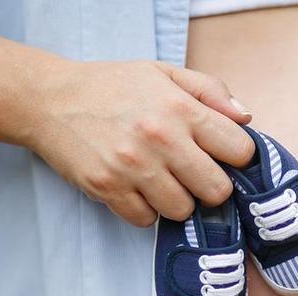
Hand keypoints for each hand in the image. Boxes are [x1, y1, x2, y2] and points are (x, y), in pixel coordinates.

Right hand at [0, 29, 253, 225]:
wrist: (51, 99)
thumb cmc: (113, 86)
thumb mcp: (165, 73)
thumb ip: (211, 91)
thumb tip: (246, 119)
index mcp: (181, 109)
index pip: (240, 151)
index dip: (236, 157)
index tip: (222, 156)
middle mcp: (161, 139)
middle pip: (217, 190)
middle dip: (211, 187)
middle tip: (194, 175)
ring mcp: (133, 167)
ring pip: (182, 210)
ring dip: (176, 201)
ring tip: (161, 180)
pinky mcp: (108, 189)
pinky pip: (145, 219)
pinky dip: (144, 210)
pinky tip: (135, 188)